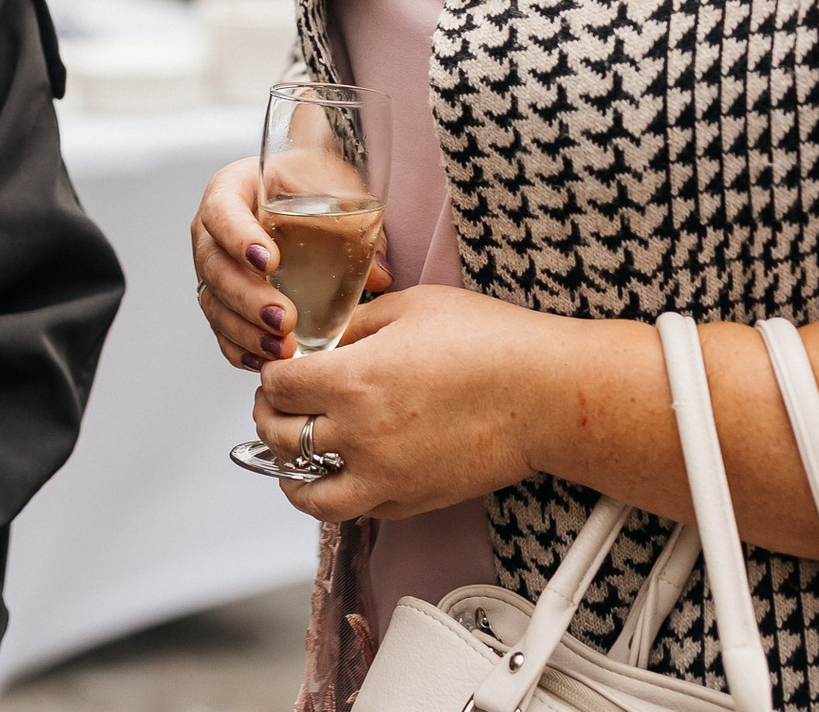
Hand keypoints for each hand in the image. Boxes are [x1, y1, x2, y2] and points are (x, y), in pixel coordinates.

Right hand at [192, 158, 391, 368]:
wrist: (302, 196)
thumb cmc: (311, 184)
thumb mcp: (334, 186)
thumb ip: (355, 221)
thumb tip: (379, 274)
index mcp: (232, 189)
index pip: (221, 211)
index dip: (238, 237)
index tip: (269, 261)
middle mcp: (213, 231)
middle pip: (214, 266)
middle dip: (248, 297)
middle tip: (284, 318)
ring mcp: (215, 268)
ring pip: (214, 303)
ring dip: (245, 330)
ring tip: (281, 348)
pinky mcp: (223, 300)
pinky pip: (221, 329)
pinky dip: (239, 349)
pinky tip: (264, 360)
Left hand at [249, 284, 557, 522]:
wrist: (549, 395)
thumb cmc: (492, 344)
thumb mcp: (410, 306)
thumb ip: (357, 324)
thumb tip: (326, 339)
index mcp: (352, 380)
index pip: (276, 385)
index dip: (273, 373)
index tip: (282, 367)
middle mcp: (360, 434)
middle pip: (280, 436)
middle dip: (270, 416)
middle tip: (277, 404)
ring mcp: (385, 475)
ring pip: (308, 494)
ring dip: (290, 474)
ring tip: (291, 458)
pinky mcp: (413, 501)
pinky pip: (356, 512)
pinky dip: (338, 497)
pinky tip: (340, 476)